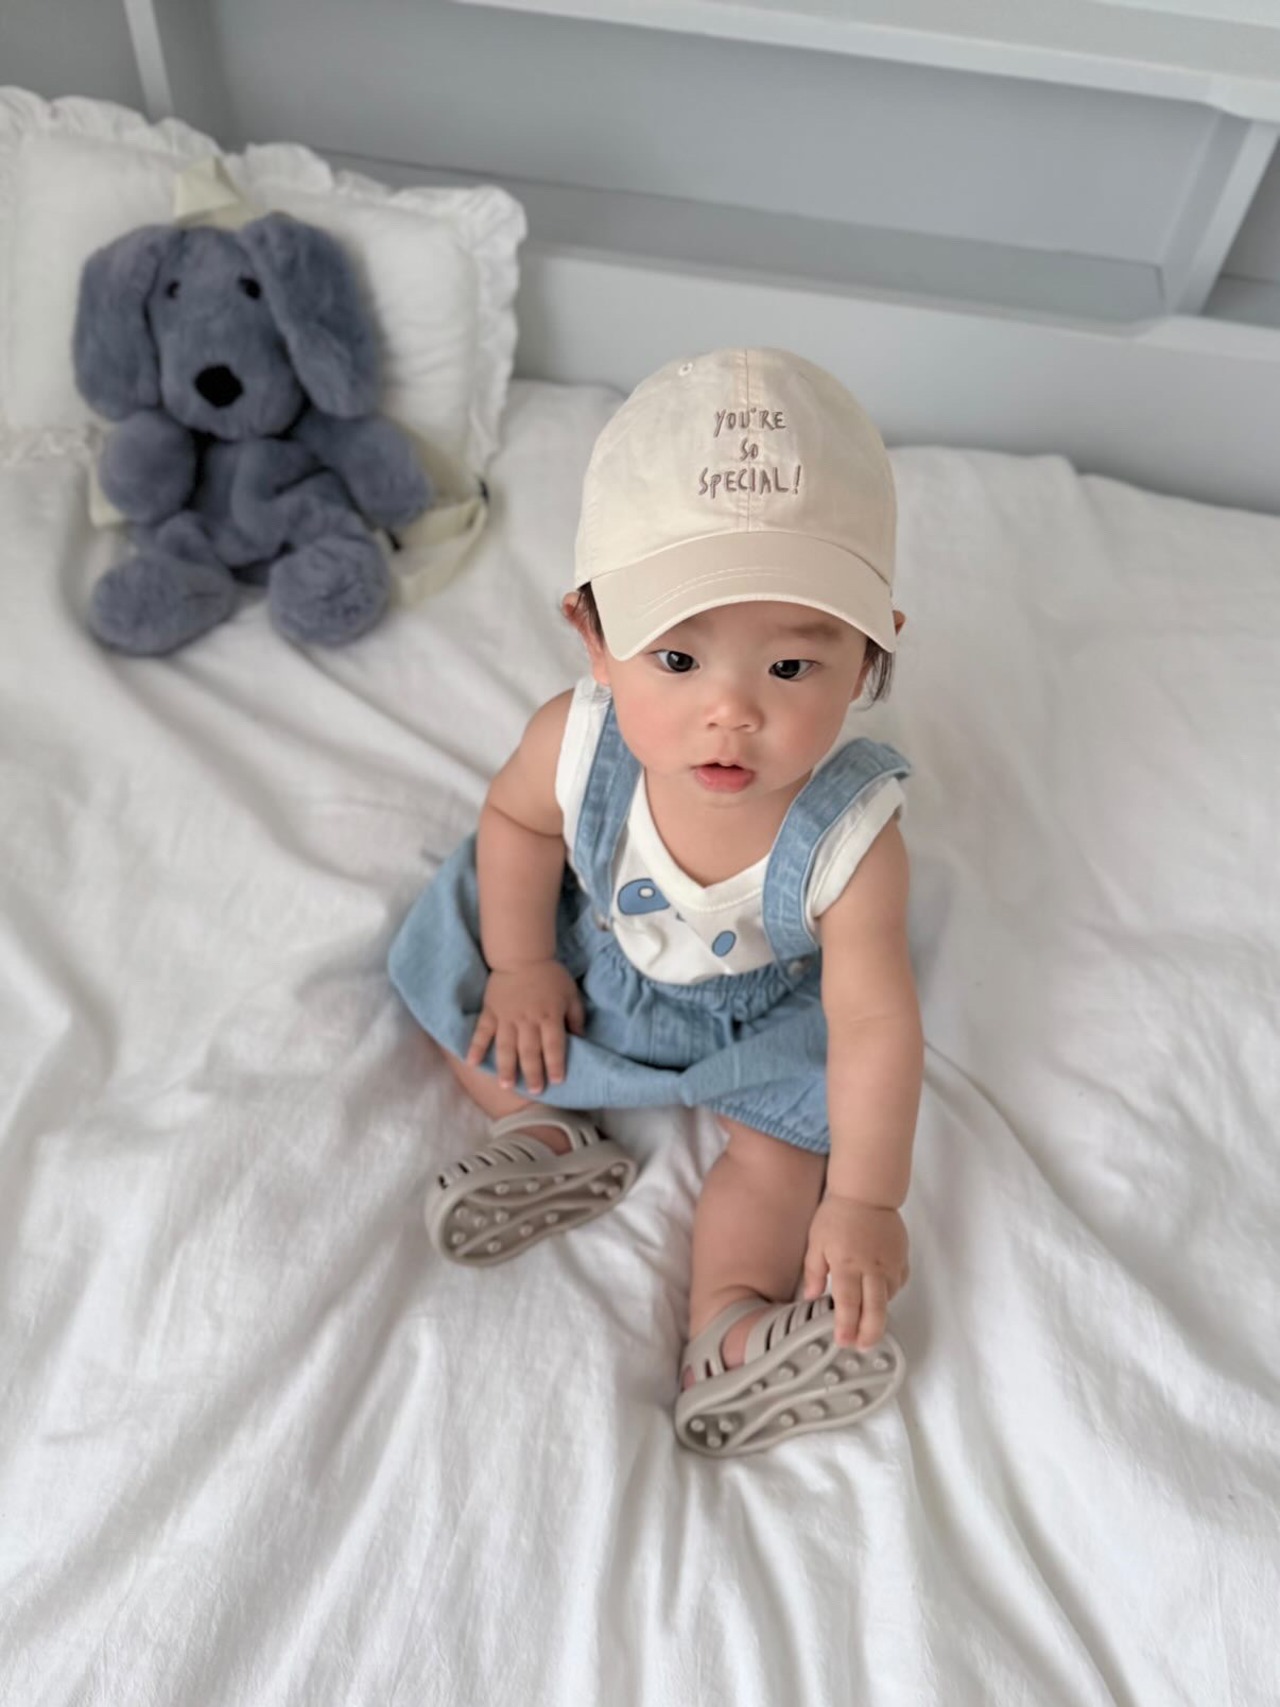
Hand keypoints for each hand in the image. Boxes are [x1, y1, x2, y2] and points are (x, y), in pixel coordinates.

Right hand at [465, 960, 585, 1094]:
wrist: (521, 955)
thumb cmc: (550, 975)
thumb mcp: (571, 993)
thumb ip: (575, 1017)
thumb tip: (580, 1039)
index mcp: (549, 1016)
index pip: (554, 1045)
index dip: (556, 1064)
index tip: (557, 1081)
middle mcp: (528, 1020)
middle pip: (530, 1051)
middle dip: (532, 1073)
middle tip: (533, 1091)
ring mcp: (507, 1017)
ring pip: (506, 1046)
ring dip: (506, 1067)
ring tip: (506, 1085)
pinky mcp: (491, 1012)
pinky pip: (482, 1032)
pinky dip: (476, 1047)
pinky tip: (472, 1063)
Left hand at [802, 1193, 909, 1349]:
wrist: (867, 1193)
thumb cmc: (837, 1215)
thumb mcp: (816, 1242)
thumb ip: (814, 1271)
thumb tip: (812, 1297)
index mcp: (847, 1264)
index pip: (848, 1304)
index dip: (846, 1327)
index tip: (843, 1342)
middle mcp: (871, 1268)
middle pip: (875, 1310)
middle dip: (869, 1333)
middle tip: (862, 1347)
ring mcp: (890, 1264)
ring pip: (888, 1299)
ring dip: (878, 1314)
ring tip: (867, 1324)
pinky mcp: (902, 1258)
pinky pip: (898, 1284)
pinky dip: (889, 1294)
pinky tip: (879, 1296)